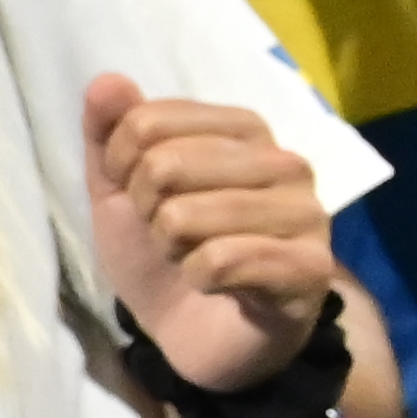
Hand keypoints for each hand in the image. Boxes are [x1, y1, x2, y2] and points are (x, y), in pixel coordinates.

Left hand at [78, 63, 351, 401]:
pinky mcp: (310, 268)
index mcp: (243, 130)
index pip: (147, 121)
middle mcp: (285, 162)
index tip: (138, 197)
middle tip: (169, 236)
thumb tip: (106, 81)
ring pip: (187, 216)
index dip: (120, 166)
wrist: (196, 336)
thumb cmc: (166, 255)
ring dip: (171, 249)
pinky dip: (197, 279)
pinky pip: (220, 260)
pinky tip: (214, 286)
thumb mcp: (119, 193)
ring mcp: (306, 214)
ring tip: (194, 260)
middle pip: (164, 164)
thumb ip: (109, 136)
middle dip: (145, 212)